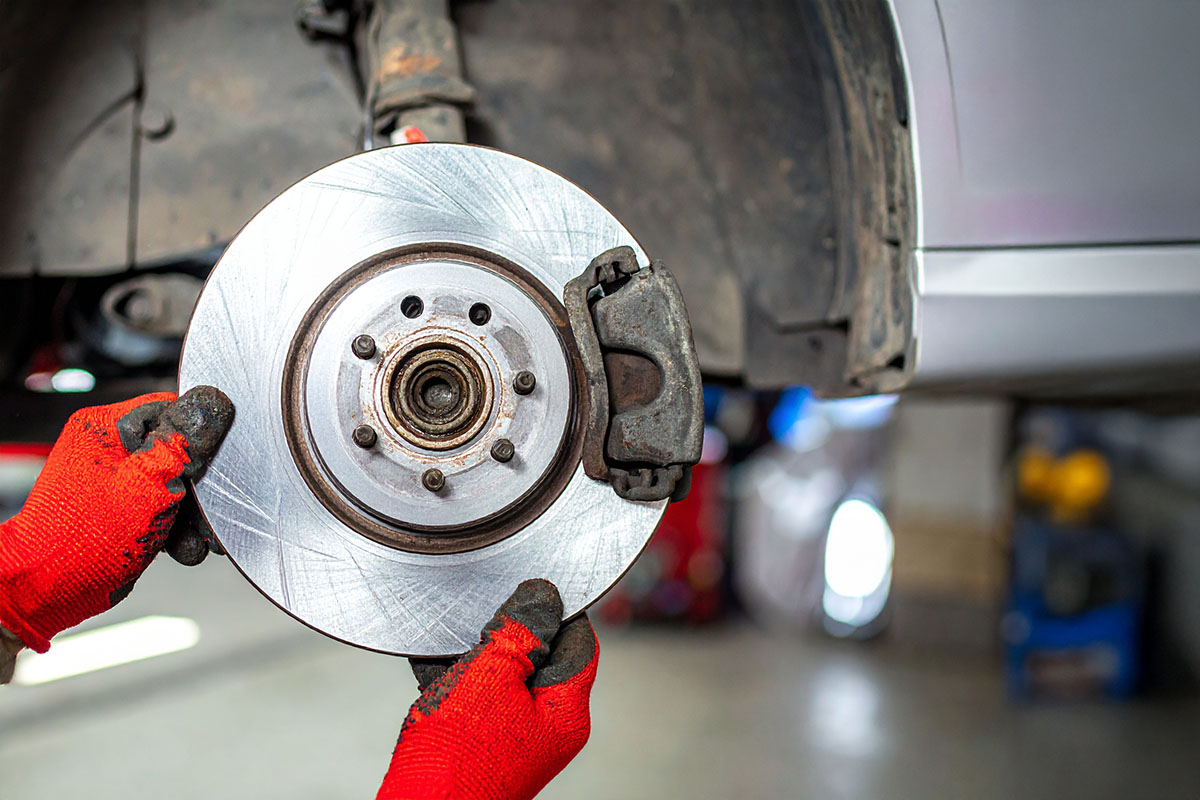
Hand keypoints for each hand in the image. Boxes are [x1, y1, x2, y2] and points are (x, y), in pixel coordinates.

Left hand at [0, 386, 232, 651]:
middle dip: (202, 489)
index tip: (216, 462)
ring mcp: (117, 481)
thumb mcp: (149, 481)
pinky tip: (185, 547)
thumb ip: (184, 442)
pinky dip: (178, 530)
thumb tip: (212, 401)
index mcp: (107, 426)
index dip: (201, 438)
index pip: (173, 411)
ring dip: (194, 516)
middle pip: (179, 453)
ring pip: (176, 486)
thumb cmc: (84, 536)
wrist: (49, 589)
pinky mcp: (123, 509)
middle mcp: (110, 449)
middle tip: (213, 511)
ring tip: (201, 539)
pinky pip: (164, 509)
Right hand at [378, 579, 598, 799]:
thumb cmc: (456, 756)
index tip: (529, 588)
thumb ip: (520, 631)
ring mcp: (513, 738)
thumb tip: (543, 597)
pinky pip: (476, 698)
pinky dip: (456, 678)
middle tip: (479, 618)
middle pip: (539, 657)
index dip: (556, 611)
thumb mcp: (490, 675)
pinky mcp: (481, 745)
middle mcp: (545, 728)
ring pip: (501, 676)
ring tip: (446, 642)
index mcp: (565, 712)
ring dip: (473, 654)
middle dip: (505, 633)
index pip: (578, 643)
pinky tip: (430, 663)